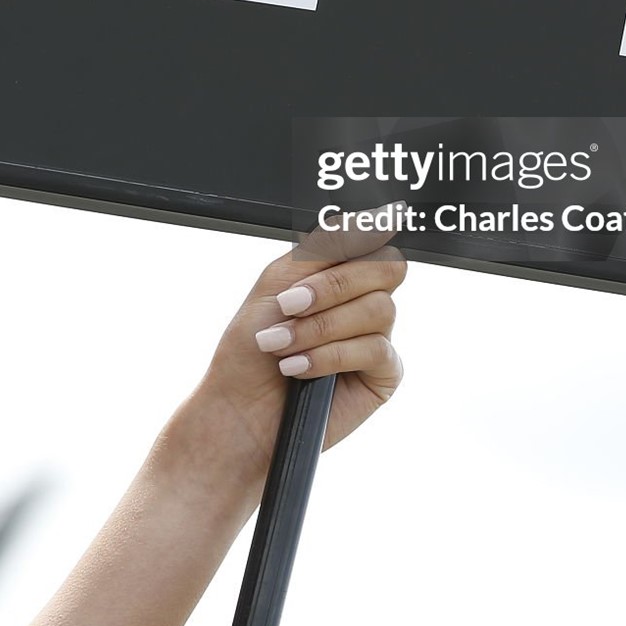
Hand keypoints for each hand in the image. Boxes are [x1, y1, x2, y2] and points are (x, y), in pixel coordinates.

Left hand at [183, 233, 407, 476]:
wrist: (239, 408)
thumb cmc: (250, 349)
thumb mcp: (279, 282)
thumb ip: (327, 246)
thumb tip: (381, 217)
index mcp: (340, 273)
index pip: (372, 239)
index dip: (369, 231)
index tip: (355, 234)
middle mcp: (363, 301)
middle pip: (386, 269)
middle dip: (332, 286)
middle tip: (289, 305)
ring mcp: (376, 337)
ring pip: (379, 309)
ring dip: (320, 327)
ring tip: (282, 345)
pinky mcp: (383, 374)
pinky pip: (376, 349)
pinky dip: (331, 355)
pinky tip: (299, 368)